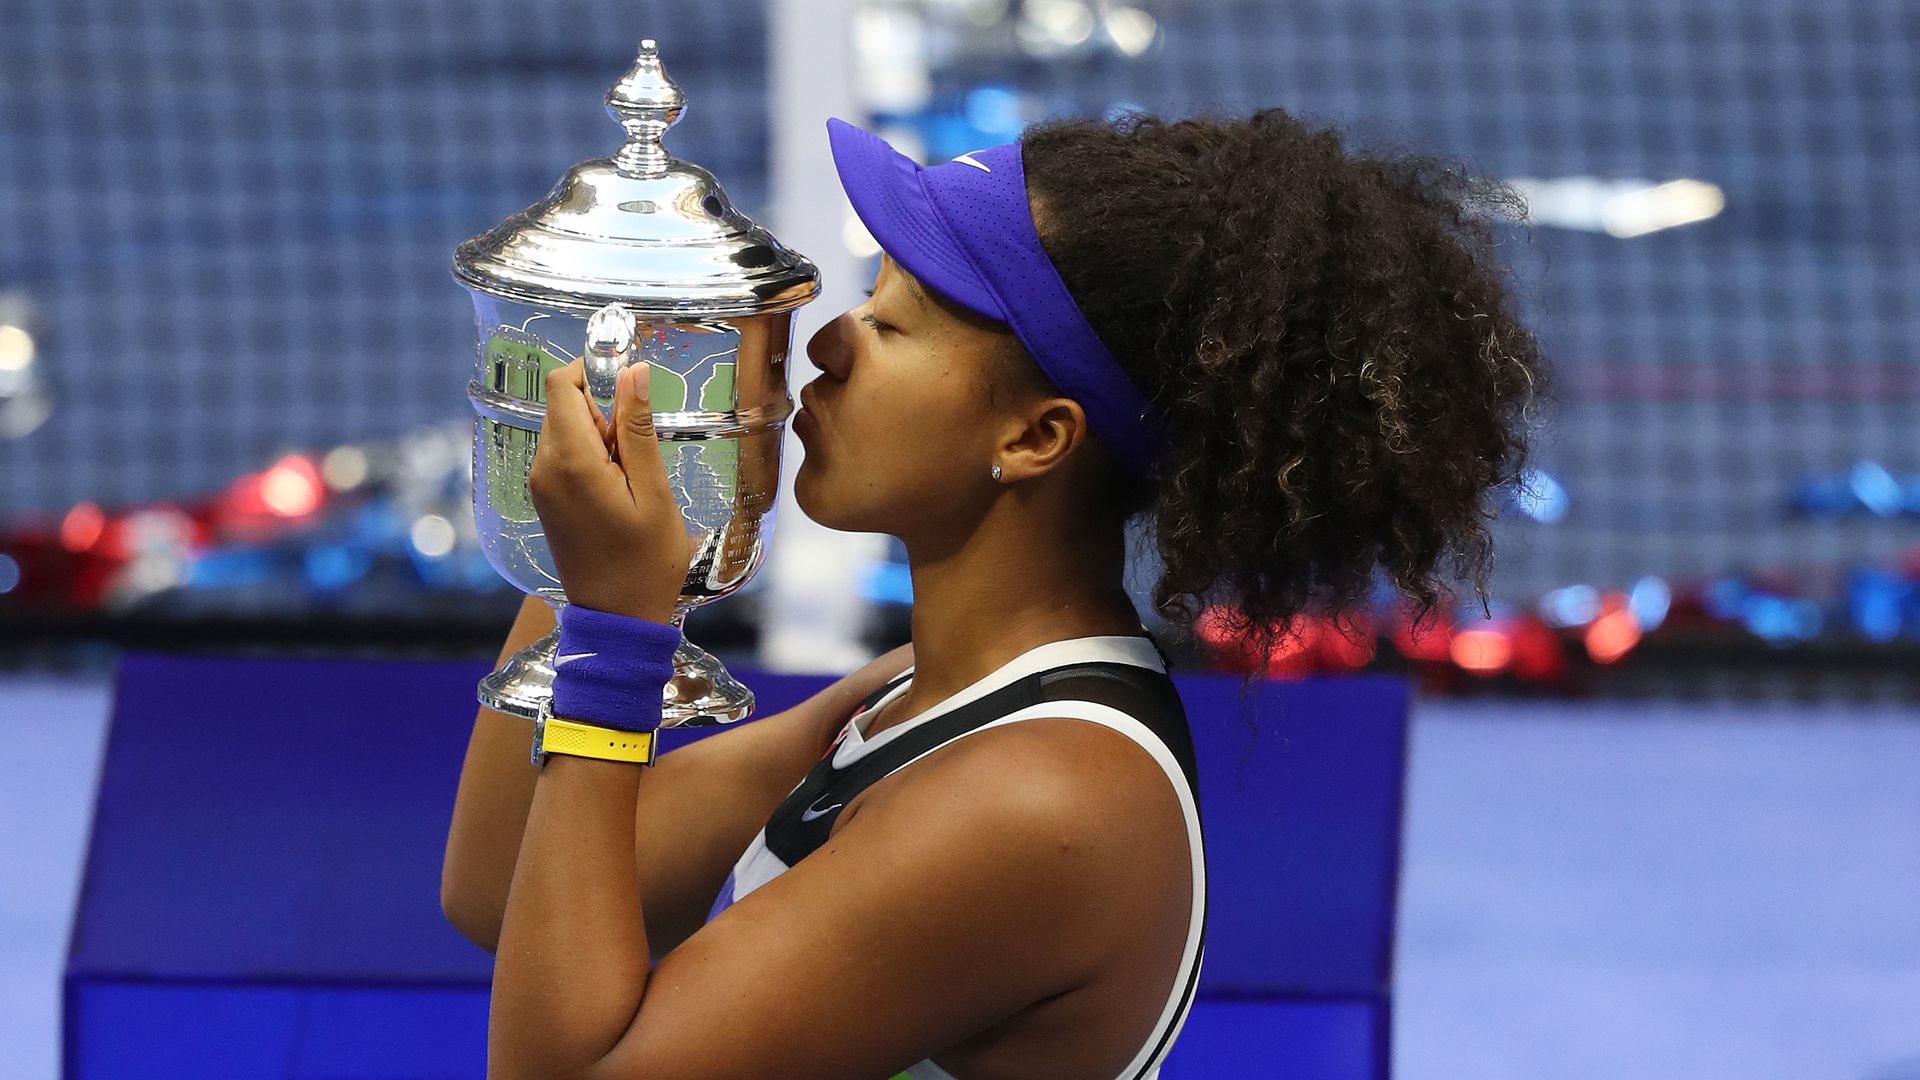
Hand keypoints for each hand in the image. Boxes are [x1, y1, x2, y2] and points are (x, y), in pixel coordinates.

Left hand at [528, 357, 696, 621]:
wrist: (616, 620)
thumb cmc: (645, 562)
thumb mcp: (653, 492)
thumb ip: (638, 429)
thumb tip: (632, 371)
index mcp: (569, 461)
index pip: (563, 383)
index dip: (596, 371)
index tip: (634, 385)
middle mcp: (544, 467)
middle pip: (566, 404)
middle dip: (605, 409)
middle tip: (640, 449)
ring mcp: (541, 484)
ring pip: (568, 428)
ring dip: (602, 435)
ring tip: (633, 476)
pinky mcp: (547, 498)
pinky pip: (566, 454)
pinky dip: (594, 456)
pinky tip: (620, 488)